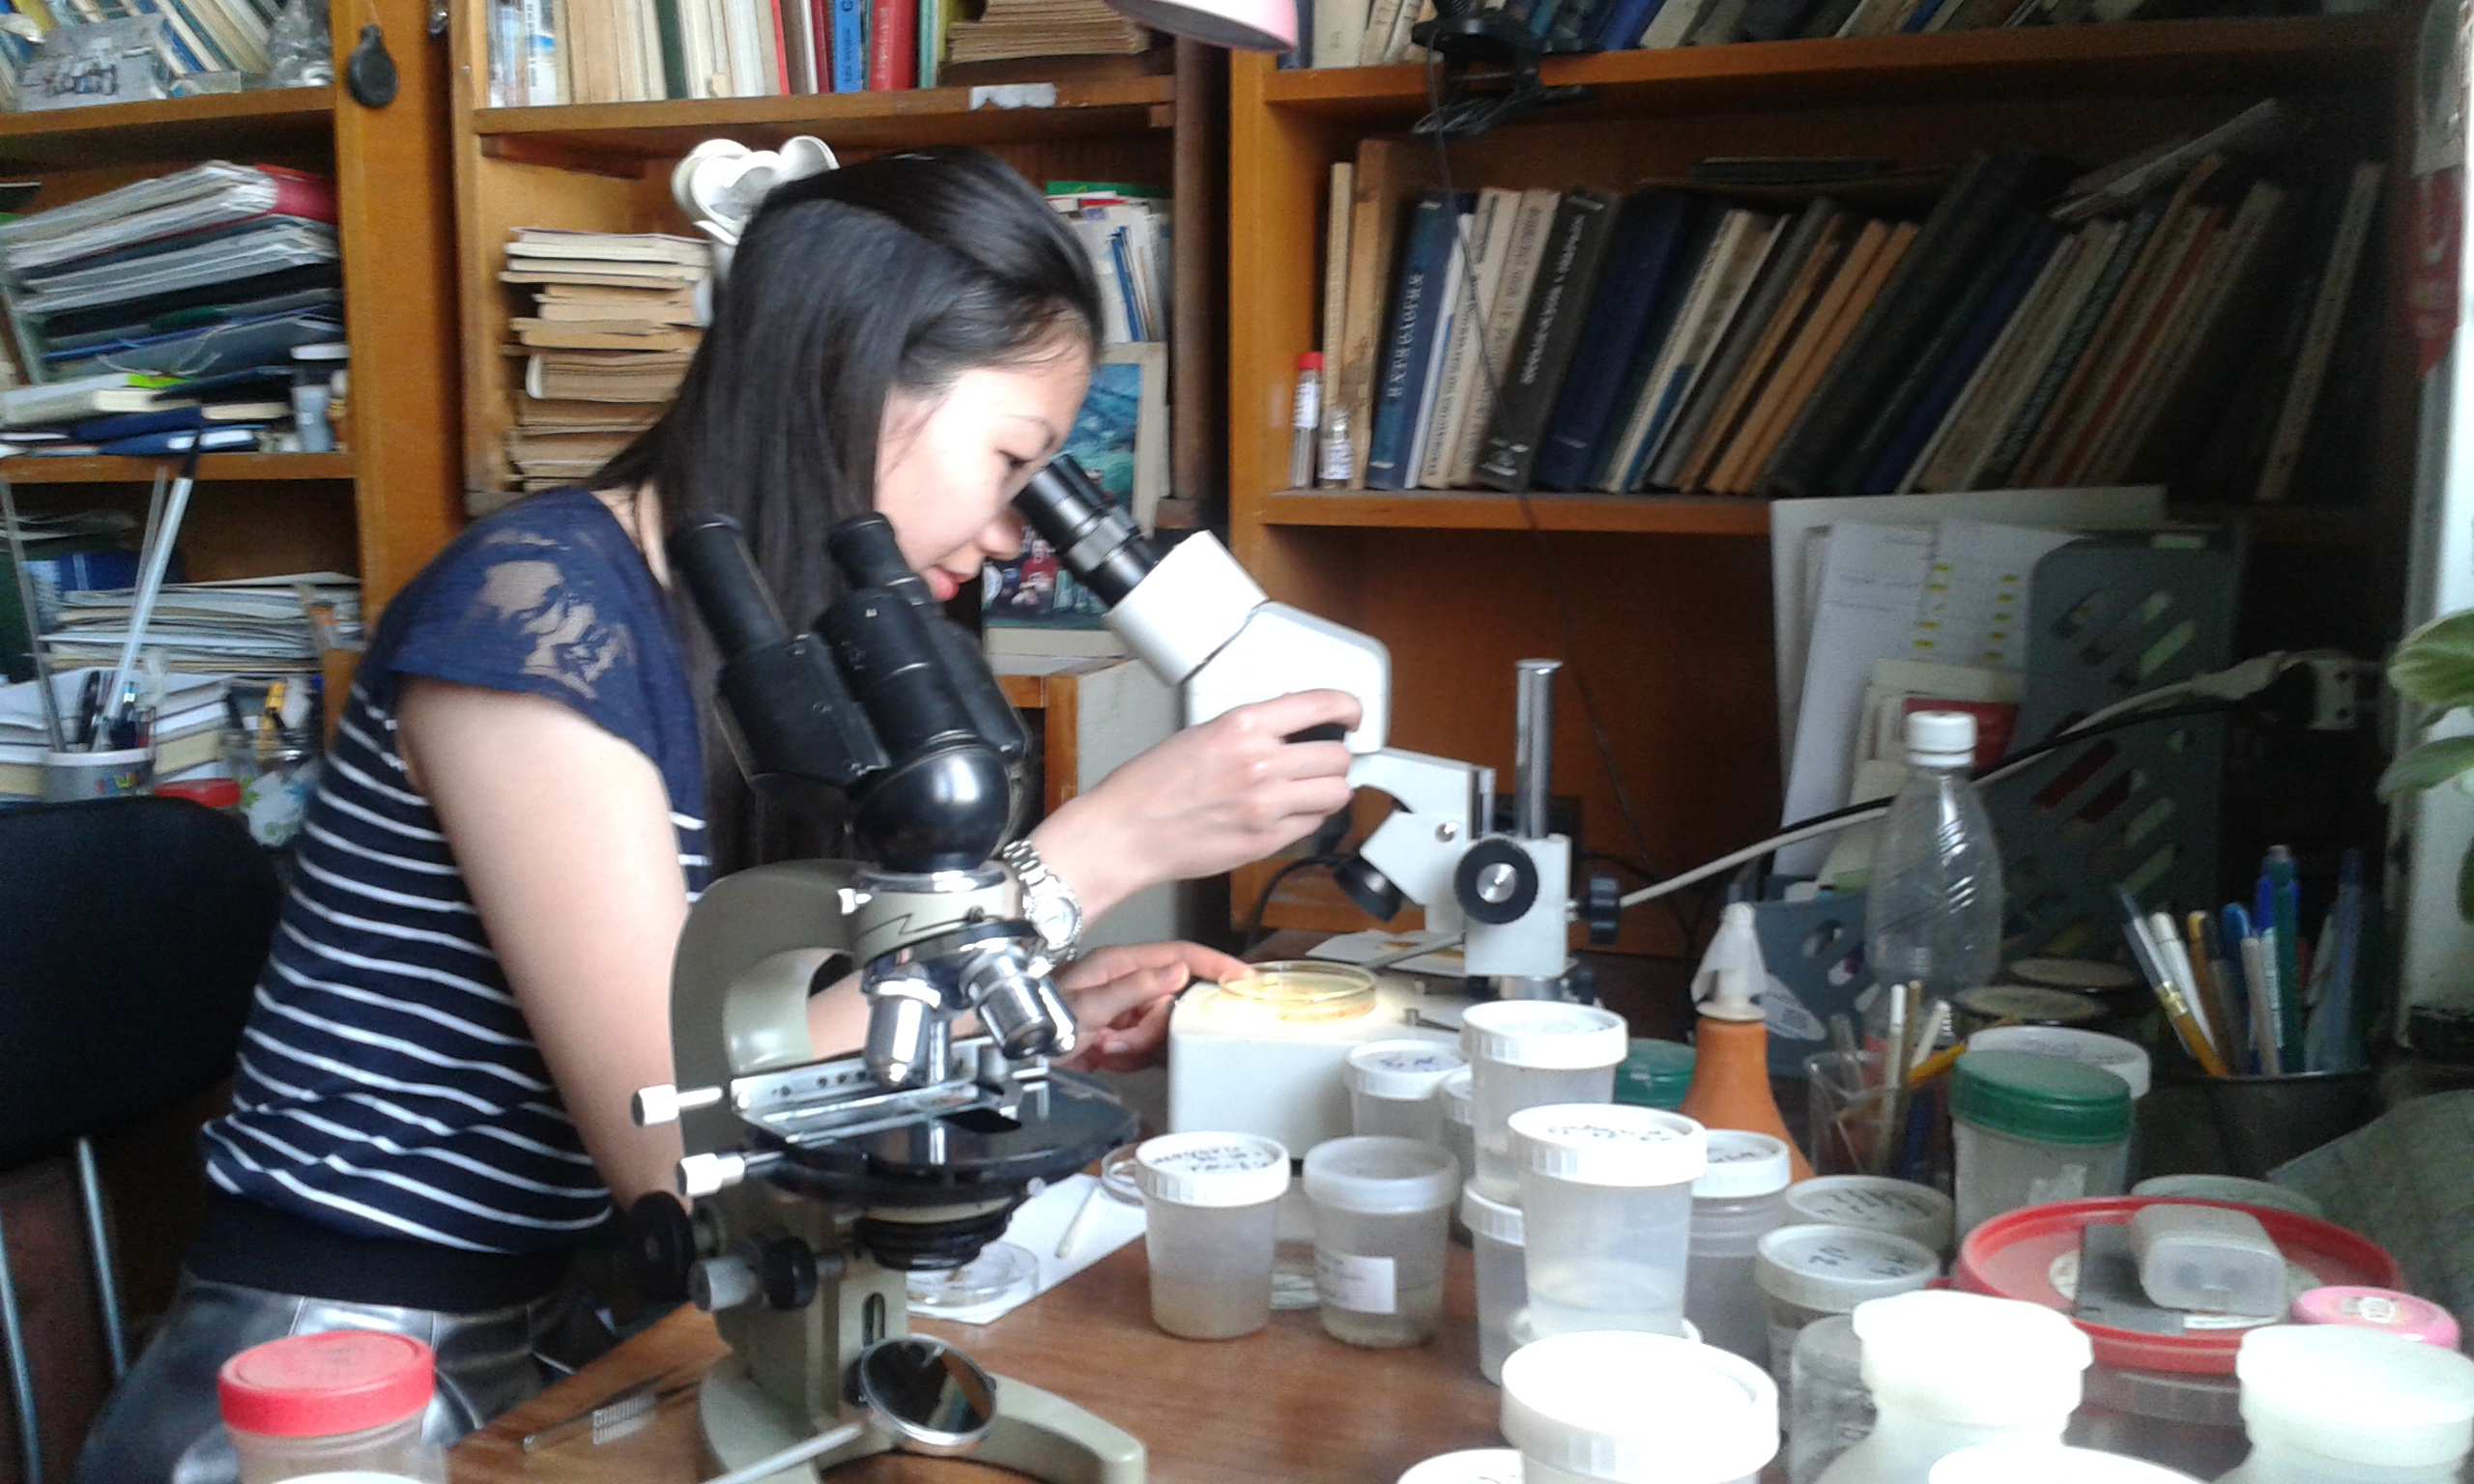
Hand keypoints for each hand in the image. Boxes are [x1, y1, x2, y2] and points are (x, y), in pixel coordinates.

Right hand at [1033, 689, 1361, 916]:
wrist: (1125, 832)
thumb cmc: (1149, 786)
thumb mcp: (1202, 734)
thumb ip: (1250, 731)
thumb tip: (1290, 731)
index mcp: (1243, 725)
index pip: (1322, 705)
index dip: (1349, 709)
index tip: (1351, 715)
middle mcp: (1261, 762)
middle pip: (1338, 757)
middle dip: (1335, 760)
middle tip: (1321, 763)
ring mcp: (1267, 804)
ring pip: (1336, 794)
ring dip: (1328, 791)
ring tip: (1308, 791)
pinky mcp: (1266, 841)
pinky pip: (1313, 826)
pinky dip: (1308, 819)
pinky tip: (1286, 814)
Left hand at [1053, 941, 1248, 1072]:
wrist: (1014, 1049)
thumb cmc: (1043, 1017)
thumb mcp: (1089, 1005)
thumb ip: (1135, 988)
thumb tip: (1180, 971)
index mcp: (1120, 964)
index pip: (1179, 956)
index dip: (1214, 963)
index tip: (1245, 977)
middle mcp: (1125, 983)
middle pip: (1169, 1004)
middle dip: (1148, 1031)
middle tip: (1114, 1041)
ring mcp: (1123, 1008)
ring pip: (1158, 1031)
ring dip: (1133, 1048)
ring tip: (1101, 1049)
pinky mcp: (1119, 1032)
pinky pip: (1143, 1048)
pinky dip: (1126, 1058)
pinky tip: (1101, 1057)